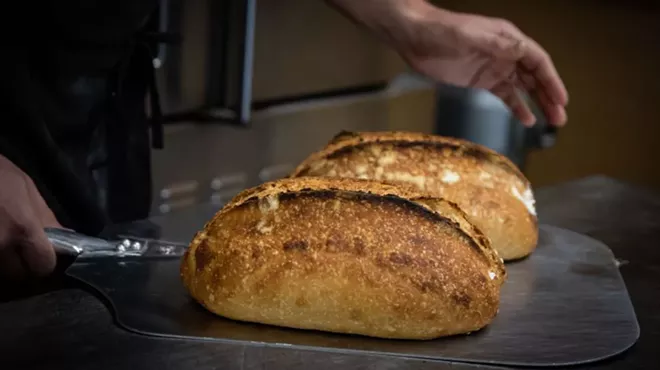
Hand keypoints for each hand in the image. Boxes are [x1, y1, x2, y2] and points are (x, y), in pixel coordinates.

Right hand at [0, 154, 60, 279]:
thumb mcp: (25, 187)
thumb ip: (45, 217)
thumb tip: (65, 237)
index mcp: (23, 229)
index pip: (43, 266)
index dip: (42, 262)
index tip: (38, 254)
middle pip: (16, 274)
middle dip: (17, 265)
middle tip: (14, 248)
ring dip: (0, 261)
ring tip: (1, 237)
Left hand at [326, 0, 567, 126]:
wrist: (414, 36)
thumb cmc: (441, 30)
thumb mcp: (471, 35)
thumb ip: (497, 44)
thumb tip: (522, 51)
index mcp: (507, 39)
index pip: (537, 61)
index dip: (551, 80)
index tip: (561, 99)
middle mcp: (505, 53)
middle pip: (534, 76)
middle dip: (549, 95)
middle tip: (560, 117)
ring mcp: (493, 67)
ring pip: (522, 87)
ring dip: (537, 103)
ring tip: (551, 121)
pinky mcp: (480, 80)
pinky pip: (504, 95)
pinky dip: (517, 106)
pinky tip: (526, 119)